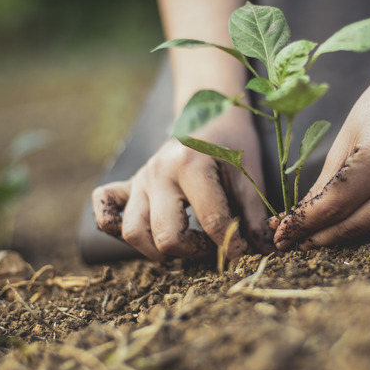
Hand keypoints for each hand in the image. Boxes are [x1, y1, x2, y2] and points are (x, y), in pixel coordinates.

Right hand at [92, 110, 273, 260]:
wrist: (209, 114)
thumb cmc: (232, 144)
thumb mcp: (249, 175)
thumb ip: (254, 215)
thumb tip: (264, 253)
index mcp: (190, 165)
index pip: (211, 222)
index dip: (232, 247)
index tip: (244, 256)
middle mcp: (157, 173)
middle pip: (165, 236)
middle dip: (193, 251)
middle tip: (212, 245)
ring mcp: (139, 179)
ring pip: (133, 232)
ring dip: (158, 249)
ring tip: (185, 243)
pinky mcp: (128, 185)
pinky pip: (105, 211)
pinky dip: (115, 228)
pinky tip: (145, 233)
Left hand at [272, 70, 369, 250]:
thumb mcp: (344, 140)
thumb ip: (323, 184)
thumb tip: (297, 221)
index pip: (334, 206)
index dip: (304, 225)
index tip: (281, 236)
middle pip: (355, 225)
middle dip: (319, 237)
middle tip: (292, 242)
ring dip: (343, 233)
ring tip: (316, 232)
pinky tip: (352, 217)